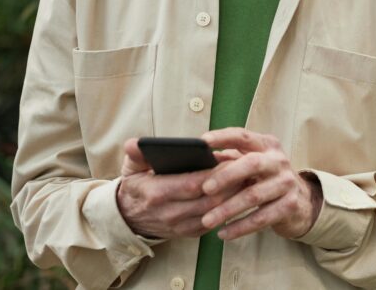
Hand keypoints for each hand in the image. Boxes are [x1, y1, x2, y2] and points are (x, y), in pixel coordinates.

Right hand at [115, 137, 237, 238]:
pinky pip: (213, 222)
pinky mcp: (189, 233)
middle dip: (230, 184)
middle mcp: (169, 213)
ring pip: (215, 212)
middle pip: (209, 199)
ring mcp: (180, 226)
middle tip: (246, 167)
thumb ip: (136, 154)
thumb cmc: (136, 187)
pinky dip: (227, 208)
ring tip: (246, 178)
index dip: (214, 173)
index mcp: (157, 193)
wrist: (129, 219)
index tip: (231, 160)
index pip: (192, 183)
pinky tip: (237, 194)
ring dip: (233, 197)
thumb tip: (133, 143)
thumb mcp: (131, 168)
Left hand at [199, 128, 322, 240]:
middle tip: (205, 189)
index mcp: (266, 145)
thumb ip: (228, 160)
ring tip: (207, 220)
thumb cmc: (266, 179)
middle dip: (226, 176)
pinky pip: (261, 218)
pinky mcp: (290, 205)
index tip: (203, 141)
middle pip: (252, 164)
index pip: (243, 136)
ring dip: (227, 209)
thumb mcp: (251, 164)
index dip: (223, 137)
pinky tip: (224, 234)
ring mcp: (286, 183)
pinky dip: (240, 227)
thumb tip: (199, 161)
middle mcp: (278, 161)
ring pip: (254, 196)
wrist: (302, 201)